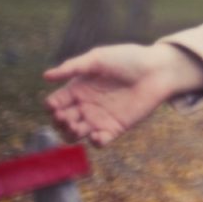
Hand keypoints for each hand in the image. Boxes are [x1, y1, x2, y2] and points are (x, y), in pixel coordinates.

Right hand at [44, 43, 202, 145]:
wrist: (157, 70)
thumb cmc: (128, 59)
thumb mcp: (98, 58)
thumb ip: (73, 67)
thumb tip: (46, 76)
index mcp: (78, 87)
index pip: (56, 102)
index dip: (52, 106)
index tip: (56, 105)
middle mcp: (86, 104)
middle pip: (62, 121)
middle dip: (60, 122)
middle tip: (66, 117)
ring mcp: (99, 117)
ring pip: (76, 134)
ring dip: (72, 134)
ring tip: (78, 127)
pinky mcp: (115, 128)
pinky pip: (100, 142)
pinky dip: (96, 142)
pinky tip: (97, 135)